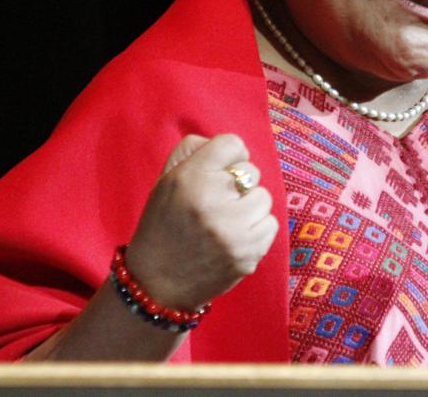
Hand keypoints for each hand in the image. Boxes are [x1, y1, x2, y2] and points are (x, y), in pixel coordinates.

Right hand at [123, 133, 278, 309]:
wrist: (157, 284)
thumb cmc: (164, 225)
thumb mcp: (166, 180)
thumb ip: (194, 151)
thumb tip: (233, 147)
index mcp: (189, 178)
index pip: (232, 143)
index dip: (227, 156)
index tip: (218, 172)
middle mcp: (212, 201)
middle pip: (251, 170)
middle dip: (237, 184)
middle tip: (217, 203)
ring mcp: (233, 231)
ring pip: (264, 198)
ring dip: (249, 207)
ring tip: (225, 222)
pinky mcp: (248, 255)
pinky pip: (271, 224)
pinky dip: (256, 229)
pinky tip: (234, 238)